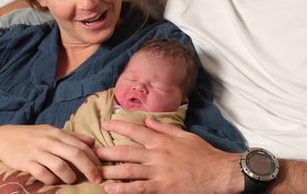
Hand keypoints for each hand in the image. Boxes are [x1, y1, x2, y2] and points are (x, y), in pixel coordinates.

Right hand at [0, 124, 102, 184]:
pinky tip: (54, 181)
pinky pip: (42, 173)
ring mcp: (37, 151)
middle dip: (89, 168)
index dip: (94, 158)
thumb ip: (72, 137)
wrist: (3, 139)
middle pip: (75, 154)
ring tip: (72, 180)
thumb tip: (91, 142)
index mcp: (57, 133)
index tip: (101, 169)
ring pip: (60, 165)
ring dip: (70, 175)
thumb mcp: (51, 132)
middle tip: (97, 179)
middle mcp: (49, 141)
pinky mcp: (26, 162)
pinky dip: (51, 179)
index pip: (81, 145)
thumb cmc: (32, 136)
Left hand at [96, 118, 243, 193]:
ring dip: (109, 171)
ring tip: (94, 171)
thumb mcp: (184, 135)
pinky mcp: (162, 188)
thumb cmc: (202, 153)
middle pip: (125, 151)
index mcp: (161, 140)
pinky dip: (122, 189)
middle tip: (89, 152)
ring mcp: (158, 172)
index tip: (103, 124)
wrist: (218, 173)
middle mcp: (157, 154)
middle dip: (106, 151)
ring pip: (128, 170)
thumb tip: (147, 120)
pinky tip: (109, 189)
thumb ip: (164, 127)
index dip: (117, 126)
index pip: (135, 130)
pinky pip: (138, 189)